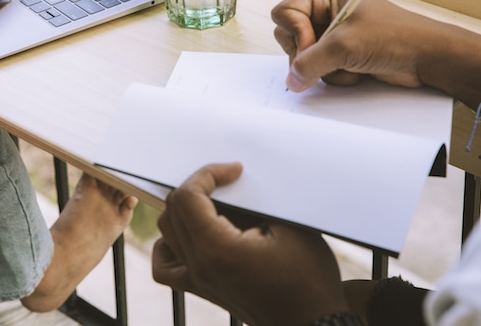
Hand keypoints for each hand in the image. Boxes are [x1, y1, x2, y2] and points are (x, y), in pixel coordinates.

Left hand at [152, 163, 348, 325]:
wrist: (314, 324)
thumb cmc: (309, 280)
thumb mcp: (289, 229)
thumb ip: (254, 203)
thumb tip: (232, 185)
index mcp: (216, 249)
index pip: (187, 197)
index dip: (208, 174)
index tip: (234, 171)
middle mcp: (198, 266)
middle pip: (173, 210)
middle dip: (200, 188)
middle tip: (230, 184)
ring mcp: (197, 280)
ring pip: (166, 232)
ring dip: (185, 211)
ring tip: (216, 205)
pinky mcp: (203, 290)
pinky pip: (166, 266)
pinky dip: (170, 244)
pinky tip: (193, 235)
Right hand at [271, 0, 443, 91]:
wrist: (426, 58)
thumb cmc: (395, 36)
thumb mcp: (344, 47)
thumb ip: (309, 64)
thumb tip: (291, 80)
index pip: (284, 13)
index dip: (295, 33)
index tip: (316, 45)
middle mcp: (325, 11)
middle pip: (289, 37)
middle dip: (308, 54)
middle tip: (331, 58)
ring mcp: (332, 34)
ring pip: (303, 58)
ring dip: (324, 68)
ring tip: (350, 63)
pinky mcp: (339, 53)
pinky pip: (318, 69)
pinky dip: (334, 75)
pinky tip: (356, 70)